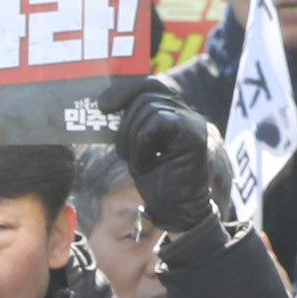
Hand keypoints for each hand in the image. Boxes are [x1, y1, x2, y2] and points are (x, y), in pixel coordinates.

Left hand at [101, 80, 210, 234]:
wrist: (177, 212)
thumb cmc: (157, 182)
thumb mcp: (136, 149)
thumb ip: (129, 126)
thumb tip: (104, 106)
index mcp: (173, 113)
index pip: (149, 85)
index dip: (125, 90)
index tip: (103, 106)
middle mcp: (186, 113)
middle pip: (146, 95)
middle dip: (125, 123)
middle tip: (121, 152)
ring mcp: (192, 122)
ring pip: (149, 109)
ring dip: (132, 138)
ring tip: (136, 162)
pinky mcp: (193, 134)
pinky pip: (158, 123)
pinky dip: (143, 144)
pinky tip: (145, 163)